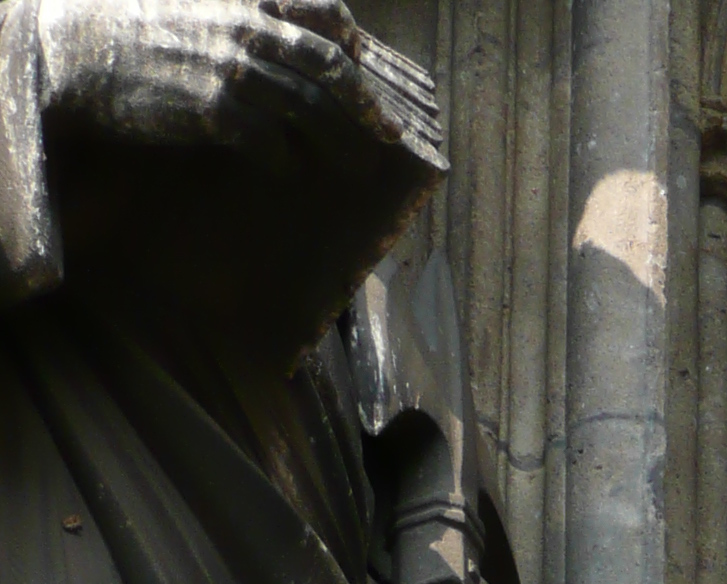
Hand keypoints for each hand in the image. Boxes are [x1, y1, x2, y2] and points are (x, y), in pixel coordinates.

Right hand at [37, 0, 365, 160]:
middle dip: (366, 104)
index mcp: (247, 0)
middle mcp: (246, 28)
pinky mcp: (212, 110)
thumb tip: (292, 52)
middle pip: (329, 65)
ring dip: (341, 143)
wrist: (86, 51)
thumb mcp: (202, 8)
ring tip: (357, 166)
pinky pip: (271, 143)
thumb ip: (247, 18)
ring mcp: (231, 69)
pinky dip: (290, 161)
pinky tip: (294, 172)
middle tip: (389, 134)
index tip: (361, 66)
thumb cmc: (145, 34)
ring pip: (309, 108)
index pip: (323, 11)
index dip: (350, 42)